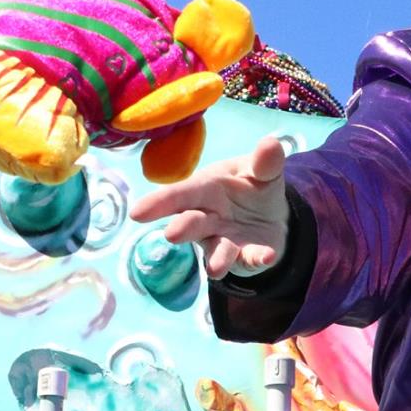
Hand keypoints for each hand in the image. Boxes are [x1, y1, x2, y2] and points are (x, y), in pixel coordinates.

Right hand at [130, 135, 290, 279]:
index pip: (180, 195)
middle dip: (182, 228)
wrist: (273, 217)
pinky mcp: (244, 257)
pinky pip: (248, 259)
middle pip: (191, 223)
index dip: (158, 202)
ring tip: (215, 267)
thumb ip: (265, 162)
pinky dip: (255, 259)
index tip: (137, 213)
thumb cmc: (252, 187)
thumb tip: (271, 143)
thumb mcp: (261, 171)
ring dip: (216, 258)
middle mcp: (208, 218)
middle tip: (172, 234)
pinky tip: (265, 257)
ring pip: (215, 250)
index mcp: (206, 190)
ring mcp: (223, 240)